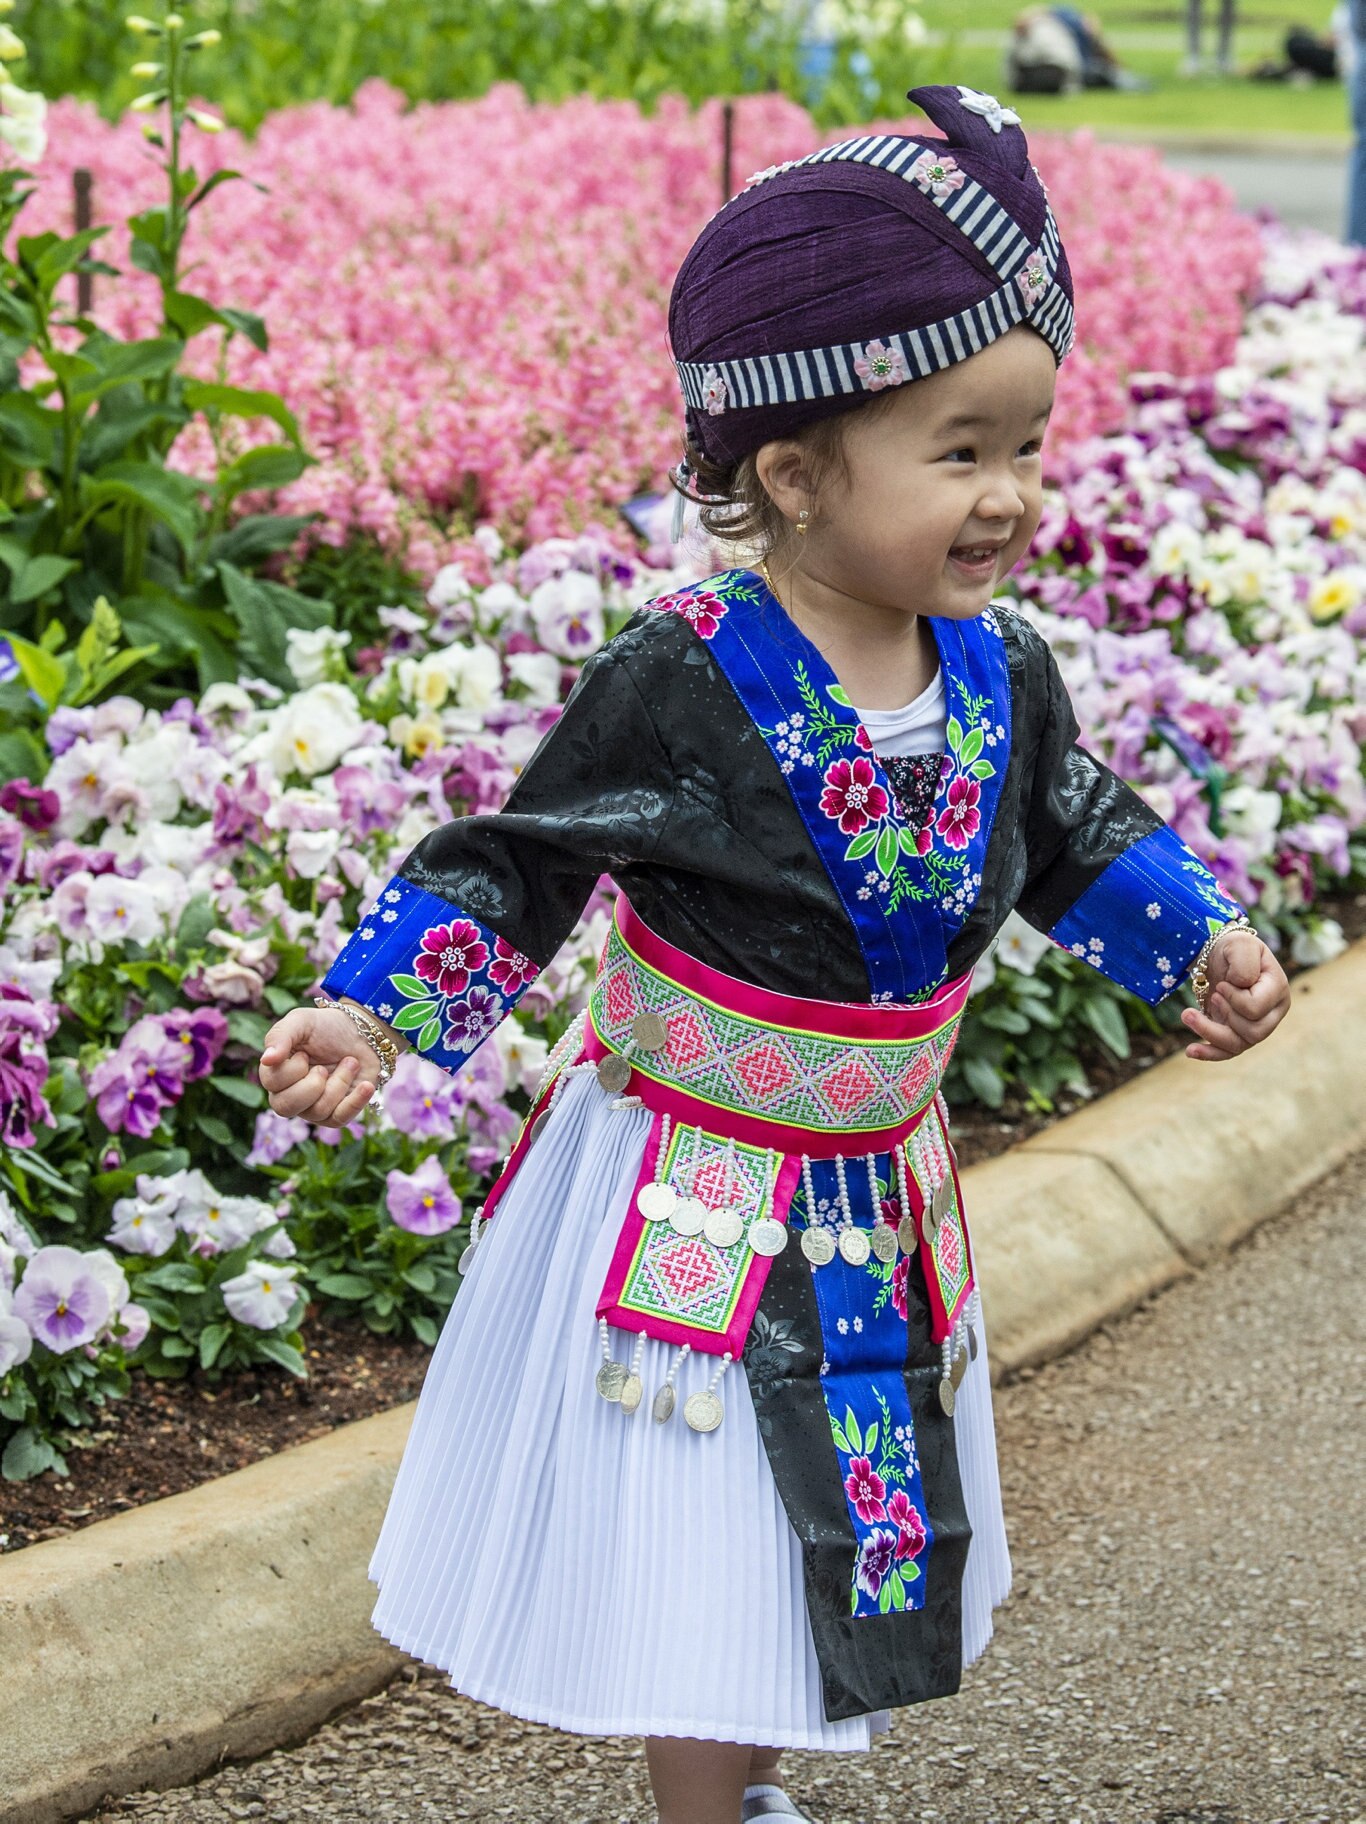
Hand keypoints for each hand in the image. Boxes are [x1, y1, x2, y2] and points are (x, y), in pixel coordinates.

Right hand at [259, 1005, 381, 1127]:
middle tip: (324, 1067)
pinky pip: (340, 1119)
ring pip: (318, 1111)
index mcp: (276, 1072)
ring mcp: (313, 1107)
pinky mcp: (337, 1113)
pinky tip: (366, 1085)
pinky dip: (355, 1101)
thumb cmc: (326, 1027)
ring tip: (350, 1063)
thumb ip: (280, 1036)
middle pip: (285, 1107)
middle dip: (311, 1085)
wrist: (363, 1033)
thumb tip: (267, 1059)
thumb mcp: (301, 1021)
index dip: (292, 1069)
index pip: (271, 1084)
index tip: (305, 1053)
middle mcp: (290, 1094)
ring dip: (339, 1082)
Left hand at [1179, 927, 1289, 1061]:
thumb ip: (1244, 962)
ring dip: (1208, 1031)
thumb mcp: (1240, 944)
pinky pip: (1226, 1052)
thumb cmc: (1234, 948)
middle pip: (1253, 1032)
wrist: (1221, 956)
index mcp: (1277, 990)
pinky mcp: (1236, 1033)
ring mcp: (1255, 1026)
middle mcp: (1271, 1013)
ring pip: (1237, 1045)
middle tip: (1213, 994)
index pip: (1256, 1008)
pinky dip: (1208, 1053)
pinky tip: (1190, 1050)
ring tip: (1187, 1014)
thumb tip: (1240, 986)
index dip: (1234, 997)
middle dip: (1225, 1013)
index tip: (1222, 983)